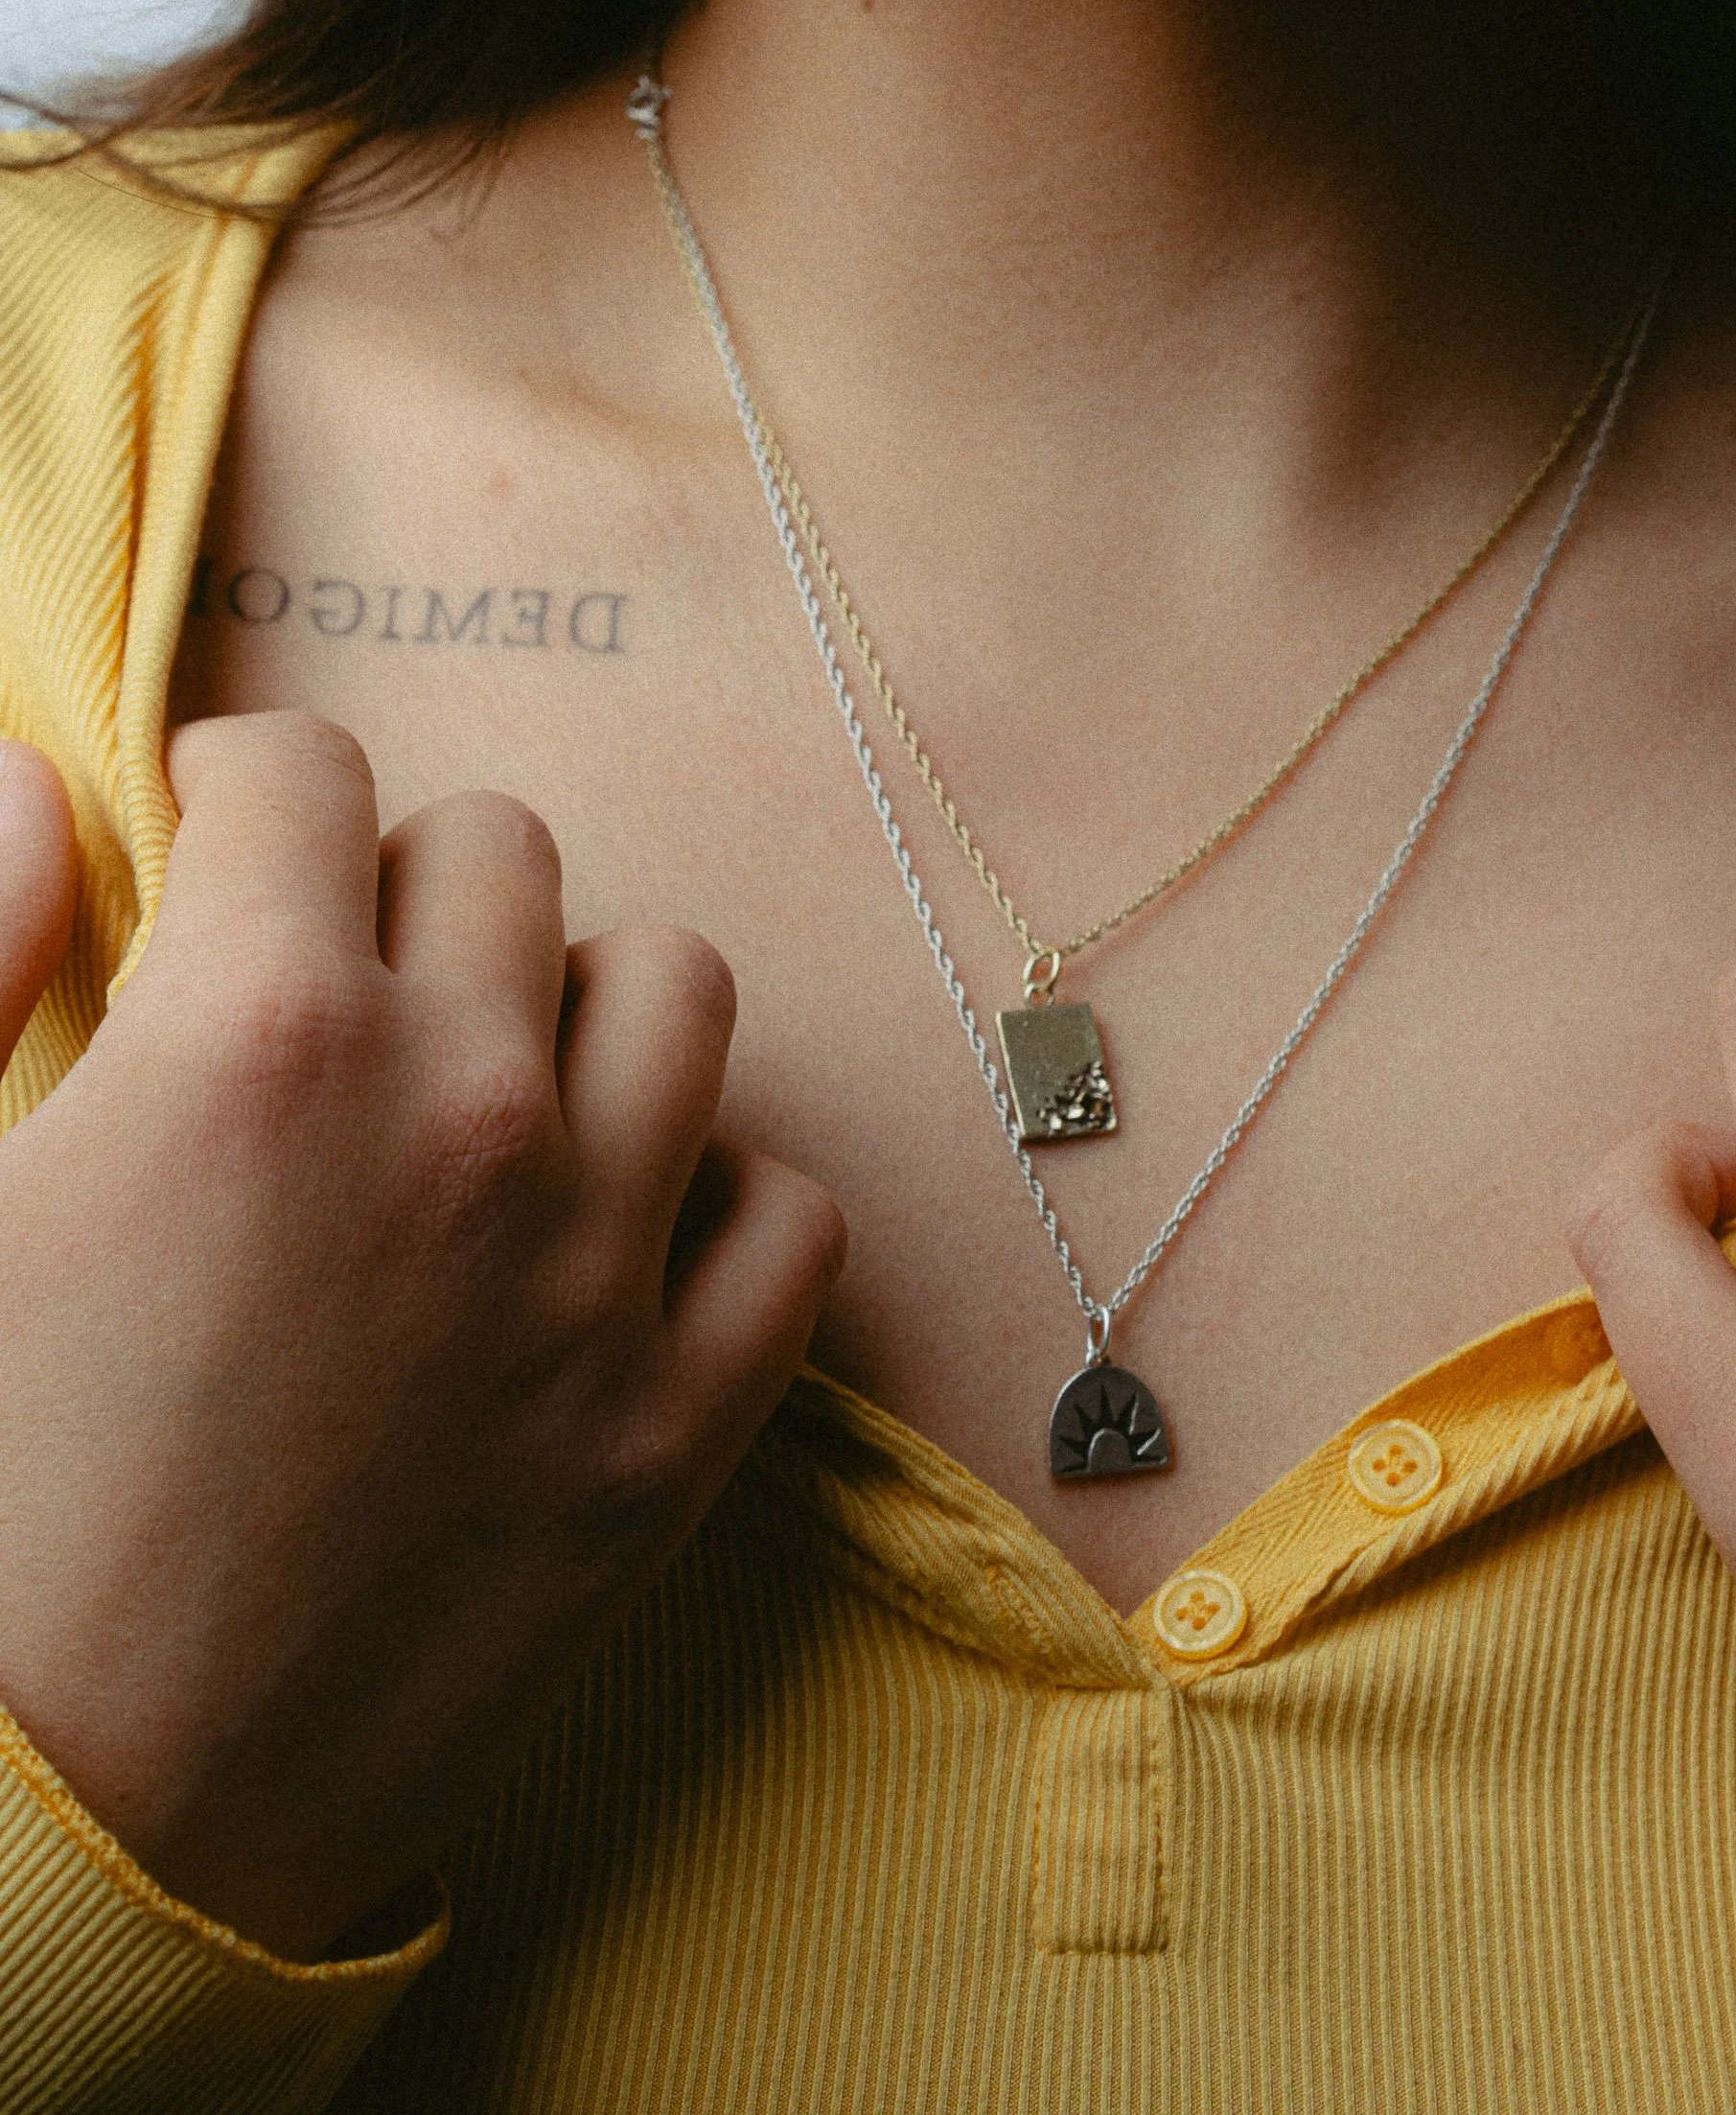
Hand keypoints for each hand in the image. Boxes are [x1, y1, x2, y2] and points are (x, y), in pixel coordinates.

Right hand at [0, 714, 843, 1960]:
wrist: (50, 1837)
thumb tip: (36, 775)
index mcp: (259, 1034)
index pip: (303, 773)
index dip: (237, 790)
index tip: (217, 841)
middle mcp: (465, 1115)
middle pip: (499, 854)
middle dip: (399, 883)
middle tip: (330, 977)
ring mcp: (598, 1274)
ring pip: (675, 988)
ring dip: (576, 996)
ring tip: (486, 1068)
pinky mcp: (676, 1433)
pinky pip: (785, 1217)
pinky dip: (711, 1197)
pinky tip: (608, 1228)